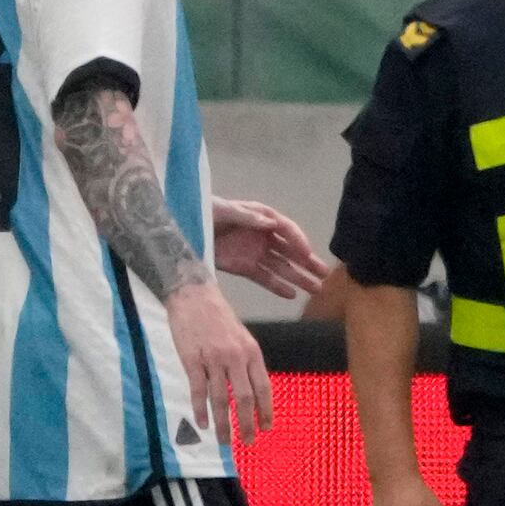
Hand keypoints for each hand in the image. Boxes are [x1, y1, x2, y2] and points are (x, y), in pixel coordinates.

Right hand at [165, 277, 271, 439]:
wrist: (194, 295)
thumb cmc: (219, 317)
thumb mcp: (242, 337)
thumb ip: (248, 363)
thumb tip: (253, 392)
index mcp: (252, 351)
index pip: (263, 387)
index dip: (266, 411)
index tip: (266, 428)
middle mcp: (236, 357)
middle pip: (245, 398)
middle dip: (247, 424)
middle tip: (248, 442)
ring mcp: (213, 358)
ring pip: (221, 398)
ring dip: (224, 424)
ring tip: (225, 441)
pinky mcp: (191, 359)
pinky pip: (198, 389)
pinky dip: (201, 409)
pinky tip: (204, 424)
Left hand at [212, 197, 332, 298]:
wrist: (179, 228)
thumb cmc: (202, 212)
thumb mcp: (223, 210)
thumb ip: (247, 217)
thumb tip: (271, 224)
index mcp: (260, 217)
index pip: (286, 229)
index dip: (298, 241)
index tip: (307, 255)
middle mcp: (262, 235)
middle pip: (290, 250)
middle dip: (307, 262)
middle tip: (325, 274)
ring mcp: (254, 252)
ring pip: (281, 266)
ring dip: (298, 277)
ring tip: (316, 289)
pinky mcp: (243, 266)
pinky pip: (264, 277)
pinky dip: (277, 286)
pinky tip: (292, 295)